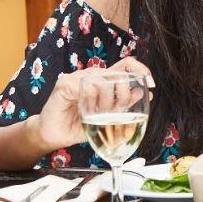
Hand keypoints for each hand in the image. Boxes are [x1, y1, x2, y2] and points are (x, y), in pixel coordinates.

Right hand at [37, 56, 154, 150]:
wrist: (52, 136)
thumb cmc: (77, 126)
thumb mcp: (107, 117)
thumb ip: (123, 104)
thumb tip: (144, 93)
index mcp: (101, 81)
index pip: (125, 65)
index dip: (140, 69)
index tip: (150, 83)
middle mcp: (90, 75)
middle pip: (118, 73)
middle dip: (125, 93)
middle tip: (119, 110)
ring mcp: (76, 78)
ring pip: (103, 80)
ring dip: (108, 100)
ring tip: (101, 114)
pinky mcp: (64, 85)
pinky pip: (86, 87)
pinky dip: (92, 100)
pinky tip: (89, 110)